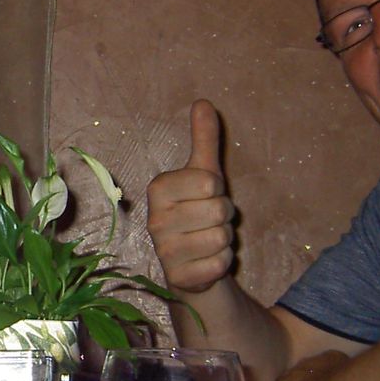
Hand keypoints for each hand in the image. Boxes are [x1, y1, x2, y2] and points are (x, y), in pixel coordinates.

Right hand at [146, 99, 236, 291]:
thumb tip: (203, 102)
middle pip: (218, 211)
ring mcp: (165, 252)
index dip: (218, 189)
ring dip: (224, 239)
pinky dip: (221, 262)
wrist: (190, 264)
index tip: (205, 195)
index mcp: (159, 189)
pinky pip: (220, 263)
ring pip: (221, 238)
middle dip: (224, 215)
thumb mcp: (203, 173)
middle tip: (208, 220)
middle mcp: (155, 220)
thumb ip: (203, 139)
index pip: (210, 181)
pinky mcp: (179, 278)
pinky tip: (206, 260)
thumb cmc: (196, 211)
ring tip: (207, 239)